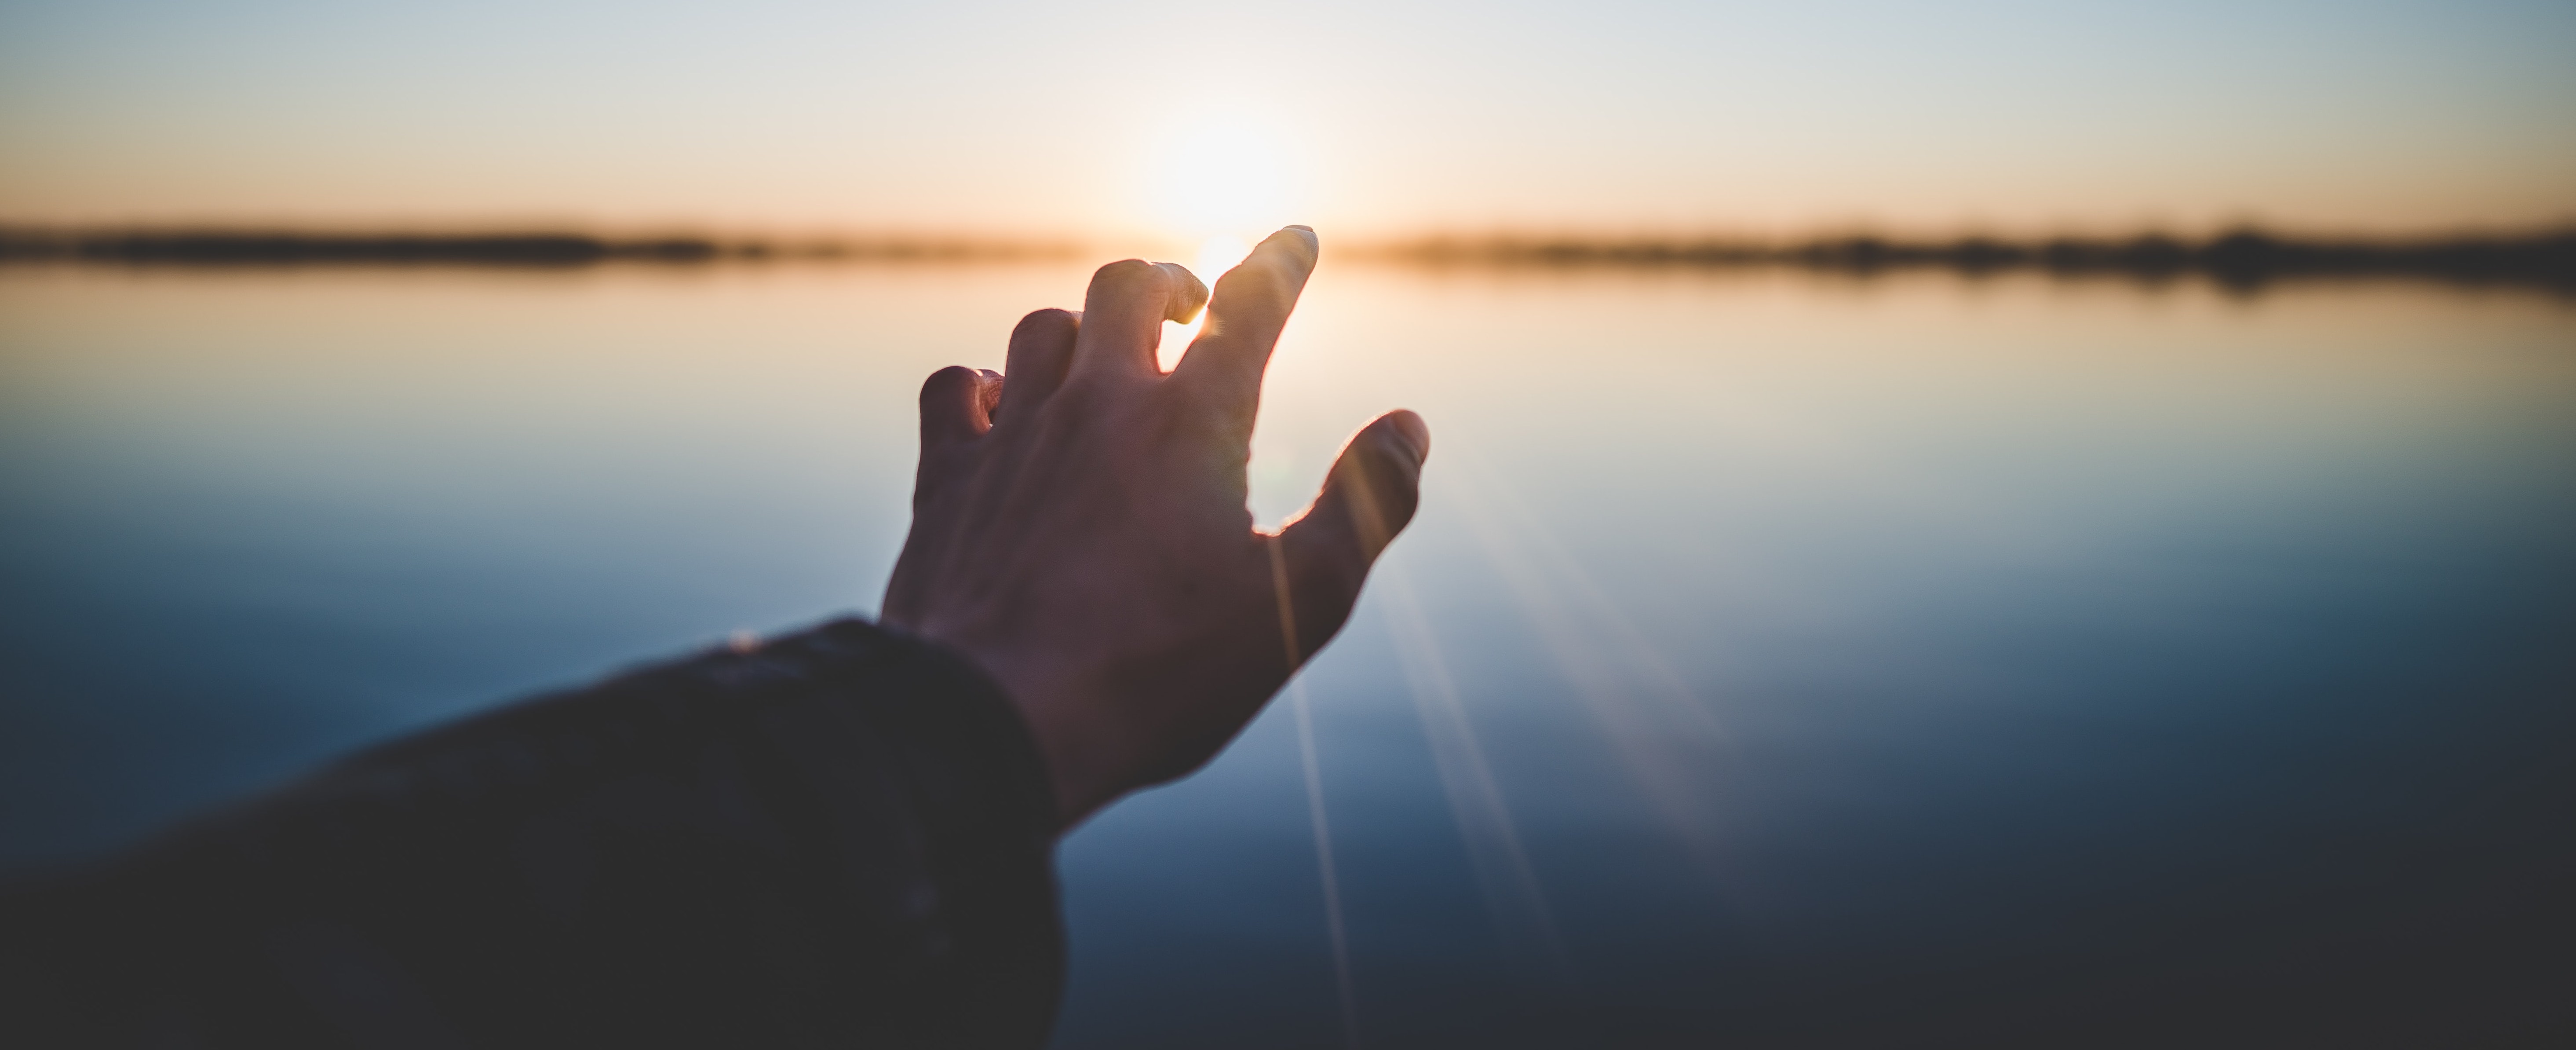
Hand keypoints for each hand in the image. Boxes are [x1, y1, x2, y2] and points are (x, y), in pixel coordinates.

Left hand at [879, 227, 1428, 829]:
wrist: (997, 720)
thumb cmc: (1161, 672)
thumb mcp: (1300, 604)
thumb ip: (1366, 507)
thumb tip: (1410, 427)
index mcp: (1193, 423)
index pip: (1248, 306)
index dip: (1279, 263)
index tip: (1296, 238)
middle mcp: (1098, 405)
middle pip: (1130, 287)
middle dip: (1170, 282)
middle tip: (1191, 305)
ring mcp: (1014, 436)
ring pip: (1042, 328)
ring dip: (1081, 327)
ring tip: (1105, 355)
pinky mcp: (949, 480)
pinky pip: (956, 388)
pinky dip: (983, 382)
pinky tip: (1000, 405)